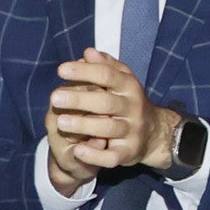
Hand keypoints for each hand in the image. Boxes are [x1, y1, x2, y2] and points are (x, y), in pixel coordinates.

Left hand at [45, 49, 161, 194]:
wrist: (154, 133)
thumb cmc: (128, 102)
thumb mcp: (122, 81)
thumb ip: (106, 66)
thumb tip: (88, 52)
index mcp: (129, 87)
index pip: (107, 75)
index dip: (84, 71)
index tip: (61, 70)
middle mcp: (133, 108)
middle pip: (106, 102)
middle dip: (80, 99)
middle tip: (55, 97)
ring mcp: (131, 131)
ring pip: (108, 129)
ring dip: (84, 125)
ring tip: (61, 121)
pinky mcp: (128, 153)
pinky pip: (112, 157)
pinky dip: (95, 156)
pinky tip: (78, 150)